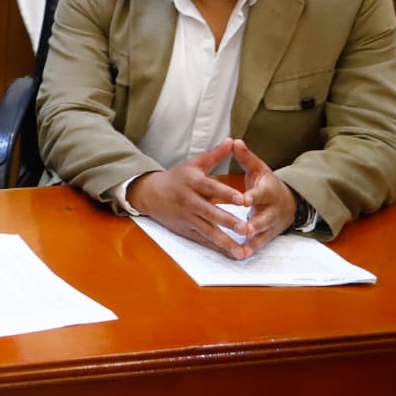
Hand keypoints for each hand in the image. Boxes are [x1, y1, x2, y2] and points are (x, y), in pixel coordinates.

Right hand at [127, 139, 252, 258]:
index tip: (244, 200)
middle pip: (211, 213)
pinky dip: (217, 247)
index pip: (212, 188)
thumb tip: (232, 141)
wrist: (149, 193)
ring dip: (225, 241)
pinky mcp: (186, 230)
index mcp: (193, 183)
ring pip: (208, 231)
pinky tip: (232, 253)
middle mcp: (190, 201)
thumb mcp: (194, 164)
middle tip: (246, 229)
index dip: (227, 194)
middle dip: (228, 222)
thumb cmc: (176, 177)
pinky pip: (203, 240)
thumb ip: (215, 155)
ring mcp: (187, 218)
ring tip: (242, 251)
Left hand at [234, 138, 296, 254]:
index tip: (242, 199)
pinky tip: (240, 255)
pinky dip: (251, 250)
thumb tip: (235, 141)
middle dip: (255, 223)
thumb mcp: (259, 169)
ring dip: (253, 242)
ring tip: (241, 249)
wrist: (288, 203)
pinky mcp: (268, 235)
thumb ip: (246, 158)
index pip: (260, 193)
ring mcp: (271, 224)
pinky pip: (260, 244)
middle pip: (264, 217)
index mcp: (268, 191)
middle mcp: (271, 209)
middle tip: (244, 228)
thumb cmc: (267, 184)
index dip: (252, 196)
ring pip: (263, 234)